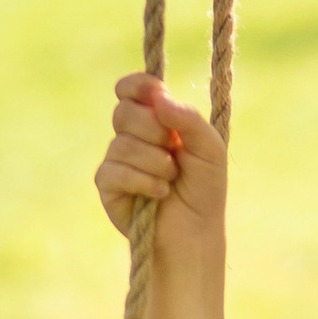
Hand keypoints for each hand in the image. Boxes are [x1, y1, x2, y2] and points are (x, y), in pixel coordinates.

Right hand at [96, 75, 227, 251]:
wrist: (195, 233)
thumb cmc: (204, 189)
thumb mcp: (209, 148)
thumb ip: (189, 119)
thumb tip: (159, 99)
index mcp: (155, 119)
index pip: (131, 89)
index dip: (138, 85)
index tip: (155, 93)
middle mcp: (131, 136)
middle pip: (124, 112)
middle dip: (155, 131)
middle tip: (174, 151)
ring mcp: (116, 160)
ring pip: (122, 144)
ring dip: (156, 163)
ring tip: (171, 179)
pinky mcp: (107, 186)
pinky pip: (114, 171)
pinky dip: (143, 182)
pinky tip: (160, 193)